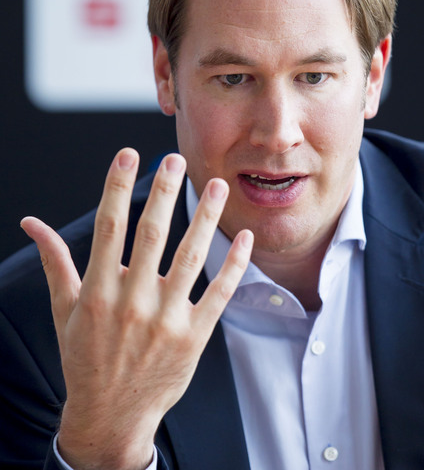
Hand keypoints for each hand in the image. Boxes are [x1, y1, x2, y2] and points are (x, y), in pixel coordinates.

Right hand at [21, 149, 252, 469]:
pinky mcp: (193, 336)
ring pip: (191, 257)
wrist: (111, 416)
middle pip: (152, 234)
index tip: (126, 155)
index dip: (116, 186)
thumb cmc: (87, 358)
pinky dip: (234, 264)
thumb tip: (32, 223)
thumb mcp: (66, 310)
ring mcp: (166, 320)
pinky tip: (243, 238)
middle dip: (164, 192)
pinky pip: (219, 293)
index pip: (109, 227)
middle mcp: (133, 302)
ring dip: (206, 219)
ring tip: (216, 186)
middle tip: (176, 160)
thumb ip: (55, 262)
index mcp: (99, 291)